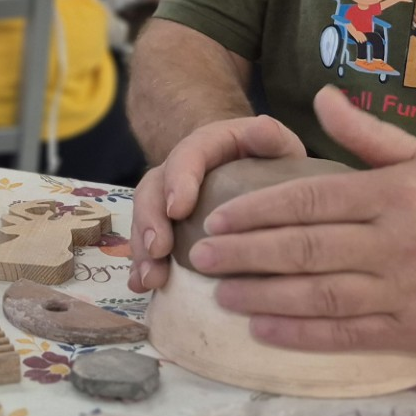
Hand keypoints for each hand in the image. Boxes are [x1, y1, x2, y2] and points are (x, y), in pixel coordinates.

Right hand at [126, 114, 306, 292]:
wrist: (246, 167)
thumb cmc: (265, 159)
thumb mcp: (274, 145)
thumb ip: (271, 138)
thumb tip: (263, 128)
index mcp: (204, 146)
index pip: (186, 156)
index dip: (179, 181)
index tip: (179, 209)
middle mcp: (176, 171)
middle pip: (153, 189)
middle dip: (151, 221)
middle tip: (158, 250)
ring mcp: (165, 200)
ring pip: (144, 218)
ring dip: (142, 249)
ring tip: (150, 278)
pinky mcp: (164, 227)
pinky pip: (146, 243)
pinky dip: (141, 265)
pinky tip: (142, 287)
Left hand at [186, 86, 415, 352]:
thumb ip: (368, 133)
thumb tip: (321, 96)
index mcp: (393, 195)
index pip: (310, 202)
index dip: (258, 211)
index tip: (219, 217)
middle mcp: (396, 243)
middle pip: (305, 249)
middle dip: (246, 254)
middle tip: (201, 255)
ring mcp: (404, 291)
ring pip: (319, 295)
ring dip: (263, 296)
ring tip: (220, 293)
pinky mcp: (413, 331)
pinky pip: (346, 335)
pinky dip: (301, 334)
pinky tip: (262, 330)